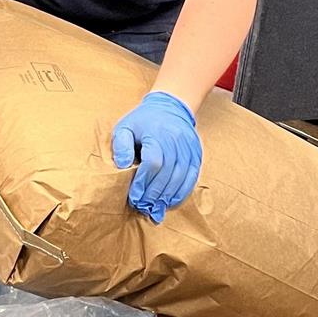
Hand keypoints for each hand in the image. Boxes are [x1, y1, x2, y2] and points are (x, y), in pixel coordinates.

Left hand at [111, 92, 201, 222]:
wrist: (170, 107)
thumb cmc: (143, 121)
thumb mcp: (125, 127)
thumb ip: (121, 146)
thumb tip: (123, 166)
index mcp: (156, 132)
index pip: (153, 162)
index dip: (144, 182)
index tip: (134, 196)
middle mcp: (176, 139)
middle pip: (168, 172)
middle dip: (154, 193)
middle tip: (143, 207)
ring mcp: (189, 147)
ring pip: (181, 177)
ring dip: (168, 196)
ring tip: (156, 209)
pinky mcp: (196, 153)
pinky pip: (192, 176)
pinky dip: (182, 192)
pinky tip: (171, 202)